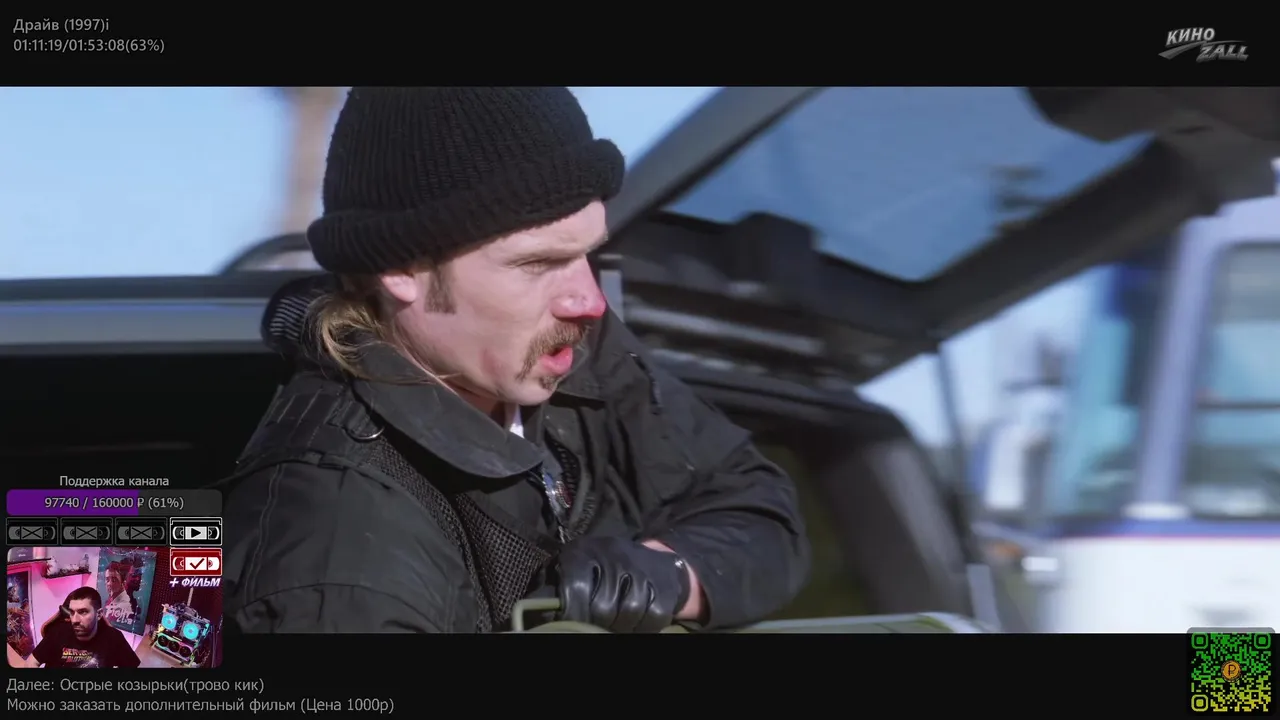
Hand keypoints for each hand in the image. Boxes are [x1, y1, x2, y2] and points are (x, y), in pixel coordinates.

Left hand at [555, 536, 690, 632]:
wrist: (654, 561)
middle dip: (598, 622)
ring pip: (629, 610)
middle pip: (604, 604)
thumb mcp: (577, 567)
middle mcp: (615, 554)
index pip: (577, 585)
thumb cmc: (603, 570)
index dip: (572, 611)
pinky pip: (653, 616)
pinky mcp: (665, 586)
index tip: (571, 624)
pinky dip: (643, 627)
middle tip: (596, 626)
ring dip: (621, 626)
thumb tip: (535, 606)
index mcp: (586, 550)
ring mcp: (643, 569)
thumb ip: (557, 584)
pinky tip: (634, 625)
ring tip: (615, 626)